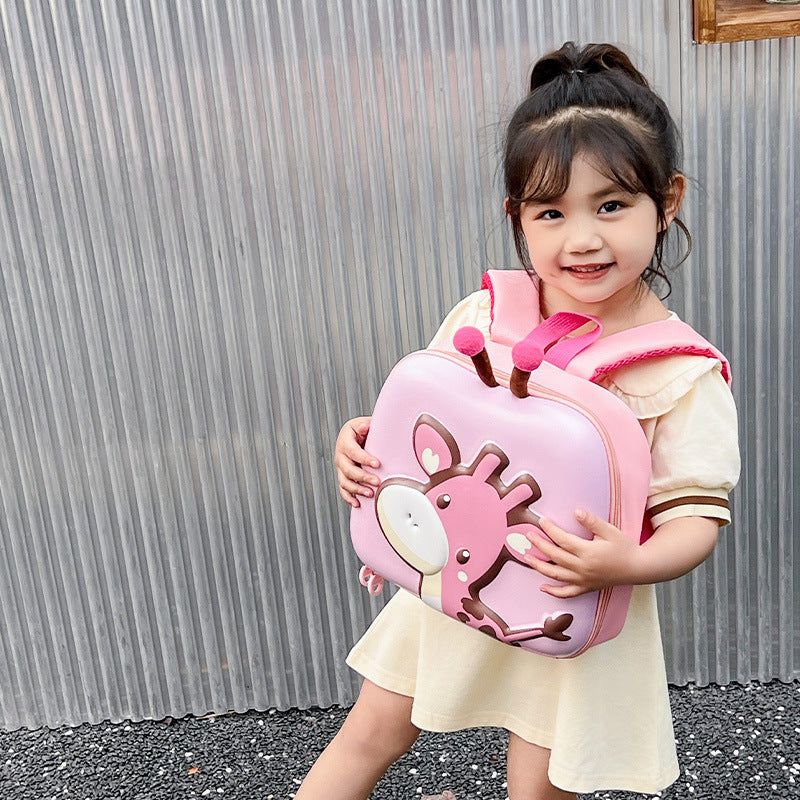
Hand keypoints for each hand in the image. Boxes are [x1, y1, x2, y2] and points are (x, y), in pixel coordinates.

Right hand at [334, 416, 380, 507]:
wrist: (354, 435)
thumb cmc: (362, 429)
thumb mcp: (363, 423)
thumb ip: (365, 425)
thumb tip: (366, 427)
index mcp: (345, 441)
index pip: (354, 452)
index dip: (365, 459)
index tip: (377, 464)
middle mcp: (340, 456)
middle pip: (348, 470)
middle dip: (363, 477)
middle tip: (377, 481)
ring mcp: (341, 468)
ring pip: (345, 482)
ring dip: (357, 489)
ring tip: (371, 493)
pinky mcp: (343, 476)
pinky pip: (343, 489)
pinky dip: (349, 498)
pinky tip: (357, 503)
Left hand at [522, 510, 640, 597]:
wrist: (637, 568)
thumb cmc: (624, 548)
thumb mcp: (609, 531)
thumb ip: (592, 521)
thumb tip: (576, 512)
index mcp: (587, 552)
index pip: (562, 540)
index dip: (550, 530)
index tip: (541, 521)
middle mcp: (582, 568)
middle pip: (555, 556)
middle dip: (539, 544)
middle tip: (528, 535)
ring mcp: (583, 580)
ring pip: (556, 575)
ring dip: (539, 566)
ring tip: (526, 558)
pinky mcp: (586, 588)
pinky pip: (567, 593)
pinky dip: (553, 592)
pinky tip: (542, 587)